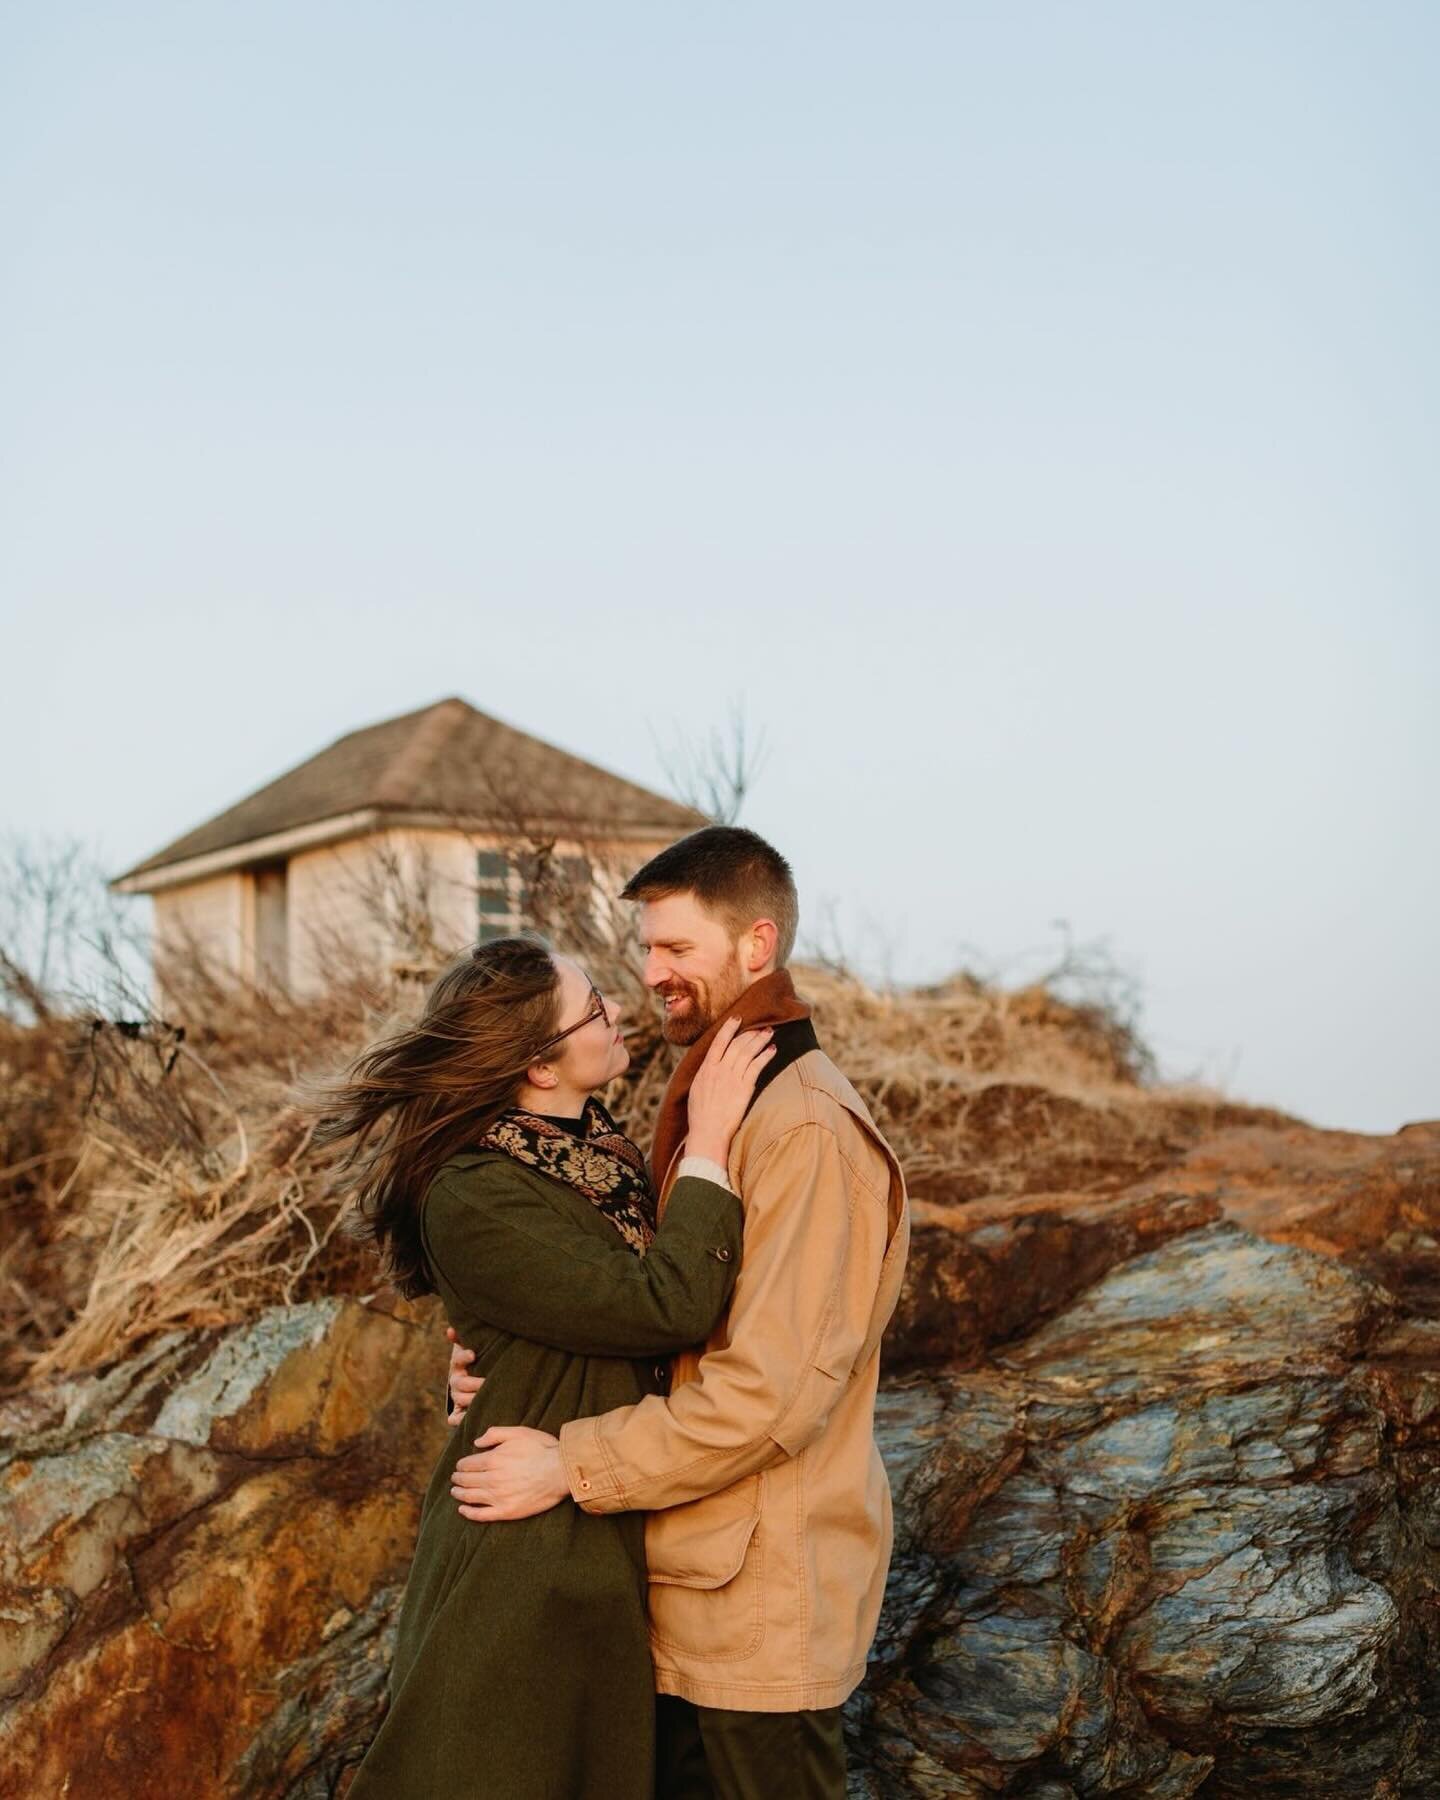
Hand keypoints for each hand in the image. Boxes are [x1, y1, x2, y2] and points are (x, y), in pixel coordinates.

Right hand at [445, 1325, 485, 1426]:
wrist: (473, 1380)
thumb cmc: (476, 1361)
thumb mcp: (470, 1347)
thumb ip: (462, 1338)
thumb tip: (450, 1330)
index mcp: (458, 1365)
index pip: (457, 1359)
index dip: (464, 1356)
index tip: (473, 1354)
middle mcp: (456, 1381)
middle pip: (460, 1383)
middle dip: (473, 1383)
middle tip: (486, 1383)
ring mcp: (457, 1396)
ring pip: (460, 1399)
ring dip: (470, 1399)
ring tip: (483, 1399)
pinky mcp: (459, 1411)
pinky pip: (454, 1418)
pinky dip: (459, 1420)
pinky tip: (468, 1419)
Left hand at [451, 1426, 568, 1521]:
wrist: (561, 1471)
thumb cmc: (542, 1449)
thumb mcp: (518, 1432)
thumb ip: (495, 1434)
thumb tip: (476, 1442)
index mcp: (493, 1459)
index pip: (468, 1464)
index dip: (461, 1465)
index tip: (459, 1466)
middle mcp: (492, 1479)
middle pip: (467, 1480)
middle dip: (458, 1479)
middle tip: (455, 1478)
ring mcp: (498, 1497)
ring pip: (470, 1497)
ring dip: (459, 1494)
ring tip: (454, 1492)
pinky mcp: (506, 1511)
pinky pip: (481, 1515)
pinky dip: (469, 1513)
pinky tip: (463, 1510)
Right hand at [686, 1016, 776, 1164]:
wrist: (707, 1132)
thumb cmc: (700, 1116)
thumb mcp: (697, 1091)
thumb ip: (705, 1076)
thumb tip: (710, 1068)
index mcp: (706, 1069)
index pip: (718, 1042)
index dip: (728, 1028)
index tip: (737, 1019)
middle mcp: (719, 1070)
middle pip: (736, 1044)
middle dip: (750, 1033)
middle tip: (762, 1025)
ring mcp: (732, 1078)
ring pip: (748, 1052)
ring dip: (760, 1040)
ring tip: (770, 1032)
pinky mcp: (744, 1087)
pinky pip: (756, 1066)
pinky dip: (765, 1056)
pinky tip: (772, 1050)